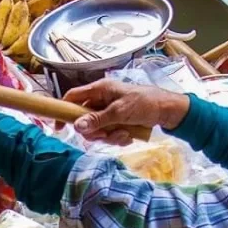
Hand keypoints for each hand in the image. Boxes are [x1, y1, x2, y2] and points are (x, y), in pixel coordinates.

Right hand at [64, 79, 189, 143]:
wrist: (168, 111)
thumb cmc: (145, 103)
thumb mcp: (120, 111)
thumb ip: (98, 120)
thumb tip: (77, 126)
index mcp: (100, 89)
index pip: (73, 97)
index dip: (63, 110)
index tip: (59, 127)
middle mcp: (101, 100)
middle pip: (84, 119)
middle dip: (95, 131)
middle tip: (105, 135)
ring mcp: (109, 112)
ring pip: (97, 130)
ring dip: (109, 136)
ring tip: (123, 134)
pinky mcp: (117, 122)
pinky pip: (108, 134)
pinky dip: (117, 137)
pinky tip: (129, 135)